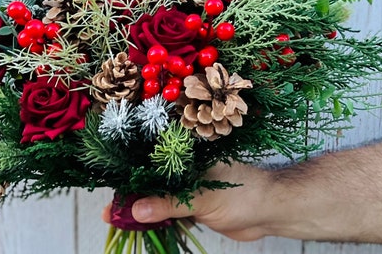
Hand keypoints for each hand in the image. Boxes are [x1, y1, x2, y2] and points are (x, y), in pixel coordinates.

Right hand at [101, 163, 274, 241]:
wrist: (272, 211)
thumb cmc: (243, 192)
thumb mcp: (203, 197)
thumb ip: (170, 203)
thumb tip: (136, 211)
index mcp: (186, 154)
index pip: (151, 160)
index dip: (129, 173)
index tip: (111, 187)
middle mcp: (185, 168)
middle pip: (150, 181)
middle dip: (130, 195)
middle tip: (109, 212)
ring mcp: (188, 187)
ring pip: (157, 198)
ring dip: (140, 210)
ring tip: (118, 221)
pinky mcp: (193, 205)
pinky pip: (168, 211)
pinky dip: (155, 219)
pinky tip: (140, 227)